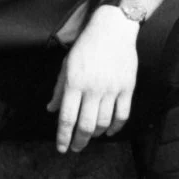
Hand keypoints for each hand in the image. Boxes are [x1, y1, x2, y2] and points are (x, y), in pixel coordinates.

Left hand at [48, 8, 138, 154]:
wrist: (113, 30)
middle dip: (79, 141)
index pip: (67, 118)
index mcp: (75, 82)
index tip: (61, 149)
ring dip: (95, 133)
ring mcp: (112, 89)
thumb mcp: (67, 65)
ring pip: (104, 122)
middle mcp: (93, 88)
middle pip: (86, 125)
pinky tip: (108, 132)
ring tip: (89, 135)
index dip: (63, 137)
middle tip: (76, 148)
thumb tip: (51, 110)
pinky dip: (115, 127)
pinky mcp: (127, 87)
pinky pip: (122, 115)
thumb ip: (59, 89)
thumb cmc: (86, 46)